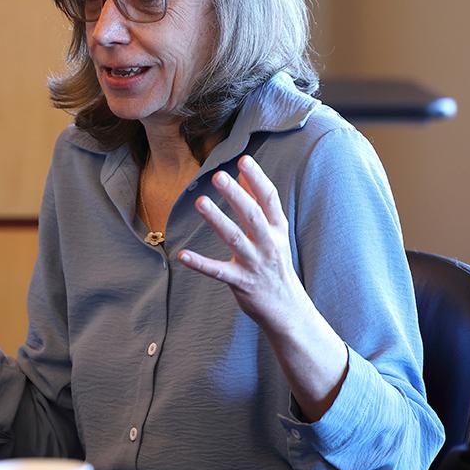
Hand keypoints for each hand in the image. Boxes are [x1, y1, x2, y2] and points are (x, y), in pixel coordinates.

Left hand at [180, 154, 348, 420]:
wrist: (288, 309)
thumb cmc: (275, 265)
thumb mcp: (274, 234)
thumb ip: (259, 205)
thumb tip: (243, 175)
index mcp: (277, 230)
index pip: (270, 200)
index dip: (257, 179)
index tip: (243, 160)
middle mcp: (269, 244)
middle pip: (253, 215)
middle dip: (236, 195)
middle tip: (218, 176)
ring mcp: (255, 264)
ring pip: (235, 239)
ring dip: (218, 220)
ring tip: (200, 203)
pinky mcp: (241, 282)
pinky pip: (218, 271)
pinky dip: (200, 263)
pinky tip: (182, 255)